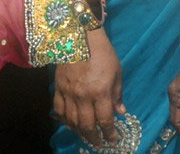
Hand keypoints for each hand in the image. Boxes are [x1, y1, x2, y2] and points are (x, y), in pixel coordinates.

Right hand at [54, 29, 124, 146]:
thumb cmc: (103, 53)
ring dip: (79, 132)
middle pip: (87, 125)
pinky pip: (59, 110)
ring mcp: (69, 93)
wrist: (80, 36)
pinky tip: (69, 124)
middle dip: (94, 137)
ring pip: (72, 121)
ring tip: (86, 136)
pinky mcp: (58, 88)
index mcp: (100, 92)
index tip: (112, 141)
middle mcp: (83, 96)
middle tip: (98, 143)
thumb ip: (117, 94)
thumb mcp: (116, 72)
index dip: (109, 133)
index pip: (105, 120)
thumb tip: (121, 112)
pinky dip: (64, 120)